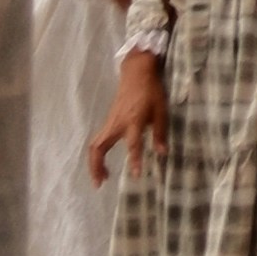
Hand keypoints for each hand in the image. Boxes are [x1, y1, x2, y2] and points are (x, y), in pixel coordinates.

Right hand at [87, 46, 168, 184]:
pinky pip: (98, 140)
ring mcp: (110, 121)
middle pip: (99, 146)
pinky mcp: (109, 120)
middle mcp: (118, 123)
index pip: (133, 143)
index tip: (136, 175)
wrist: (137, 71)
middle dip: (96, 166)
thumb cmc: (151, 90)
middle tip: (100, 184)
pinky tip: (104, 163)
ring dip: (94, 163)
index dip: (135, 159)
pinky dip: (97, 154)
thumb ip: (160, 132)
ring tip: (101, 178)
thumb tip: (162, 153)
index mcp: (134, 120)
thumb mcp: (161, 109)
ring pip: (95, 144)